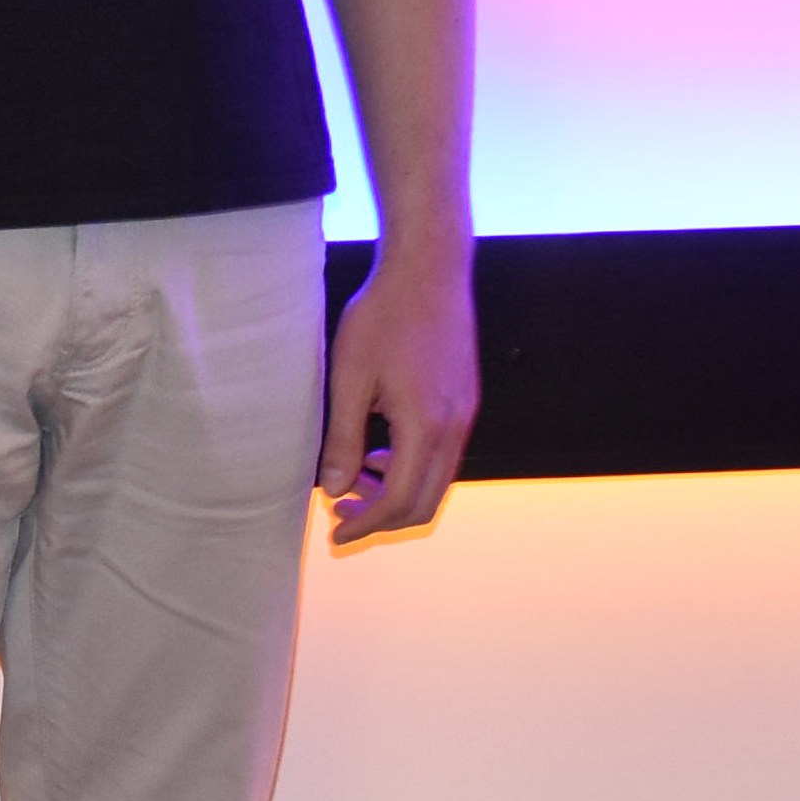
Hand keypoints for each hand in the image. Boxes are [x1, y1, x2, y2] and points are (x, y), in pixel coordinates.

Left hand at [319, 245, 479, 543]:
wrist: (429, 266)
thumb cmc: (386, 314)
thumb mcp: (349, 377)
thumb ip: (342, 439)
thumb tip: (334, 490)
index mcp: (425, 426)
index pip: (400, 501)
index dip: (366, 526)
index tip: (337, 534)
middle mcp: (454, 426)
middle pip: (426, 501)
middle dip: (384, 518)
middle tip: (342, 513)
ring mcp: (465, 412)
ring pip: (437, 478)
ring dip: (398, 491)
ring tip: (357, 479)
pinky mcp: (465, 398)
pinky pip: (443, 452)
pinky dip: (413, 466)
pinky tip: (381, 448)